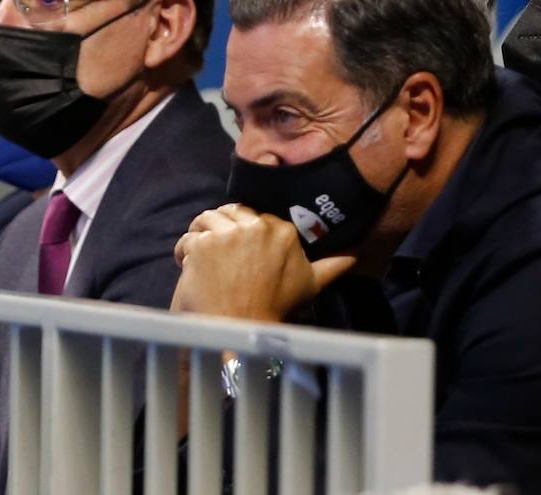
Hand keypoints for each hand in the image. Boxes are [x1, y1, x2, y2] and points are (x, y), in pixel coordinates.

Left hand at [170, 203, 356, 321]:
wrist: (239, 329)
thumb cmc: (273, 308)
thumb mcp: (308, 285)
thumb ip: (331, 267)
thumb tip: (355, 256)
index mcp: (283, 231)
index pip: (256, 215)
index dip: (243, 231)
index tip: (239, 252)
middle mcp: (257, 227)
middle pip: (231, 211)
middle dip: (221, 228)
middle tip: (217, 254)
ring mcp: (228, 235)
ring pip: (206, 219)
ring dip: (200, 236)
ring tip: (201, 258)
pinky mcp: (203, 244)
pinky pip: (188, 237)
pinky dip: (184, 252)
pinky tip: (190, 268)